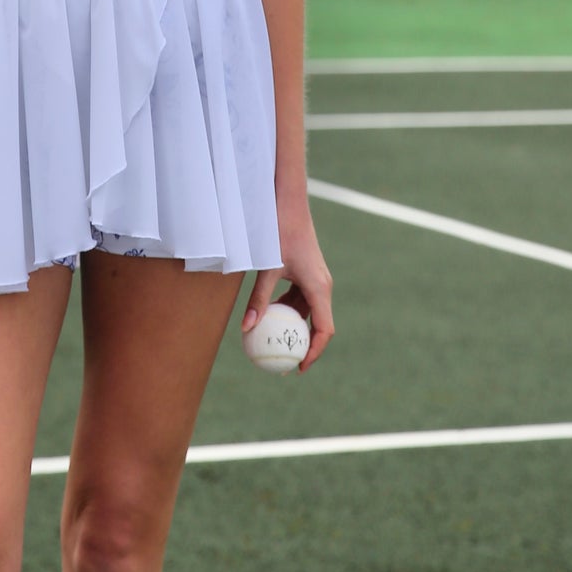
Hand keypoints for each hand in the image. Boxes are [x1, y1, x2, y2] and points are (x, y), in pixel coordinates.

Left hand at [240, 198, 333, 372]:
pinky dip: (287, 310)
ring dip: (292, 327)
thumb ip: (258, 299)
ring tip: (273, 344)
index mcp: (319, 288)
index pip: (324, 330)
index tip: (298, 368)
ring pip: (308, 312)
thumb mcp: (268, 268)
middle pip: (319, 325)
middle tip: (285, 364)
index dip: (314, 352)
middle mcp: (322, 286)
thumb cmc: (279, 233)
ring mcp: (316, 279)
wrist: (288, 204)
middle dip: (304, 346)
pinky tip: (267, 315)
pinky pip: (300, 299)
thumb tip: (247, 328)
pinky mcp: (307, 273)